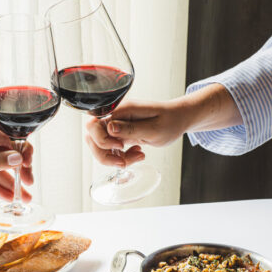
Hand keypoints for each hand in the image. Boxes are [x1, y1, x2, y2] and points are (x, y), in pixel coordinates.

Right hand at [84, 84, 240, 166]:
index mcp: (122, 110)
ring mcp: (117, 126)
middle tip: (124, 161)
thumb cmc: (170, 121)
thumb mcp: (154, 128)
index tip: (120, 147)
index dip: (103, 140)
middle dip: (105, 154)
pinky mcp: (121, 134)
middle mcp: (115, 117)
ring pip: (100, 146)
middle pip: (92, 137)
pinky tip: (137, 154)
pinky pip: (112, 149)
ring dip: (114, 158)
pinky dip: (121, 157)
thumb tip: (110, 129)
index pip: (94, 125)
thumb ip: (131, 129)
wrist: (179, 119)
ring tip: (136, 157)